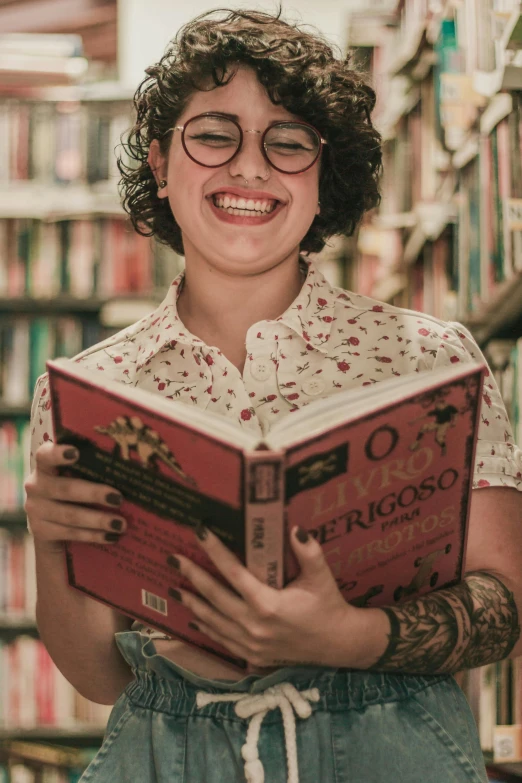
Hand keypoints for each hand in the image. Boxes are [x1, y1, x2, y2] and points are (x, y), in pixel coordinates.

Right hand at [24, 442, 126, 552]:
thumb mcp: (74, 476)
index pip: (45, 455)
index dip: (58, 453)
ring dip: (98, 520)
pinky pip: (70, 533)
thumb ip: (90, 470)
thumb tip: (126, 470)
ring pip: (70, 515)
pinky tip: (111, 537)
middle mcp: (35, 486)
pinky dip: (93, 535)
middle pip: (66, 489)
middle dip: (94, 494)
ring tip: (121, 524)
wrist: (48, 521)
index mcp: (44, 466)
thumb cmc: (70, 489)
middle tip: (118, 499)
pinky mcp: (40, 531)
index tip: (76, 452)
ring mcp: (35, 510)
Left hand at [167, 525, 361, 668]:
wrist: (337, 644)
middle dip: (192, 576)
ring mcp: (250, 643)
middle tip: (172, 559)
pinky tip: (192, 618)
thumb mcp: (321, 576)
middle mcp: (254, 625)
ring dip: (192, 603)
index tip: (199, 532)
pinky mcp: (252, 655)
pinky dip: (205, 628)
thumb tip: (295, 528)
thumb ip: (309, 552)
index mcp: (268, 603)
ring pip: (212, 620)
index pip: (233, 572)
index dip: (215, 550)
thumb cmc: (328, 606)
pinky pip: (221, 640)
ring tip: (173, 588)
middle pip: (214, 597)